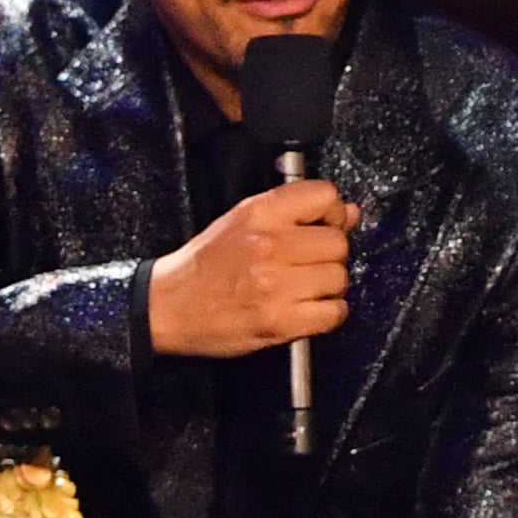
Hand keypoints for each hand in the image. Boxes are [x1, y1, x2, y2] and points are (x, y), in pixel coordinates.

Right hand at [147, 179, 358, 358]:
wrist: (168, 306)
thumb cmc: (205, 266)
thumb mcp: (242, 222)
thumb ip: (295, 213)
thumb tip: (350, 212)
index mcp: (258, 213)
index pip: (324, 195)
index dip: (332, 213)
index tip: (321, 226)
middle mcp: (269, 245)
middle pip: (337, 242)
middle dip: (330, 255)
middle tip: (308, 264)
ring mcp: (275, 285)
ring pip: (339, 278)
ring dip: (329, 286)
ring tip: (304, 289)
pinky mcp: (279, 321)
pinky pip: (333, 313)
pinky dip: (328, 314)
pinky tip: (308, 310)